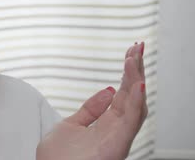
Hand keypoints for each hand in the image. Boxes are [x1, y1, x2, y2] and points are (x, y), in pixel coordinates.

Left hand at [37, 42, 147, 159]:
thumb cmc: (57, 159)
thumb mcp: (71, 125)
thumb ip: (90, 109)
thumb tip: (108, 90)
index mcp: (107, 125)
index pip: (122, 95)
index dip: (127, 74)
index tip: (131, 53)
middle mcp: (116, 131)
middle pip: (131, 96)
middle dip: (135, 70)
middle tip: (137, 47)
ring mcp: (118, 137)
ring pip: (134, 104)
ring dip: (135, 79)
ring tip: (135, 57)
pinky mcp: (118, 145)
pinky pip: (131, 120)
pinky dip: (136, 101)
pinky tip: (137, 82)